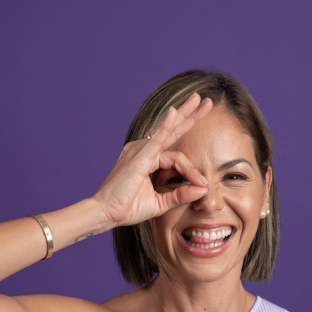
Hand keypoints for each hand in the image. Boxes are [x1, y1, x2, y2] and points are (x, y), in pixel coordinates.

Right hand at [93, 92, 212, 226]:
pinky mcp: (138, 157)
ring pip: (168, 130)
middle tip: (206, 101)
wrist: (105, 213)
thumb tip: (203, 189)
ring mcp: (140, 151)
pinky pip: (155, 139)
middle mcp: (143, 150)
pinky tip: (175, 113)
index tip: (203, 185)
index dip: (192, 170)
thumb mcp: (160, 203)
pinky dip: (166, 126)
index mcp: (147, 159)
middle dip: (190, 115)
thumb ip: (180, 195)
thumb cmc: (126, 207)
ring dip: (185, 114)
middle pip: (172, 130)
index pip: (176, 158)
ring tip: (200, 99)